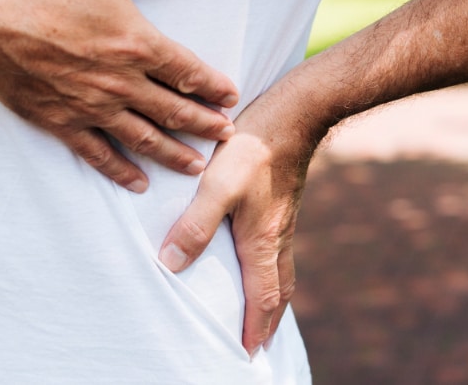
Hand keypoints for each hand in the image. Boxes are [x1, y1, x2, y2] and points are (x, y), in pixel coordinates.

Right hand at [0, 0, 238, 191]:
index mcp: (136, 44)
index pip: (188, 71)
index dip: (214, 86)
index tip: (231, 96)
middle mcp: (120, 82)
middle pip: (174, 110)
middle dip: (205, 124)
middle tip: (227, 135)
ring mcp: (92, 107)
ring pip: (144, 138)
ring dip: (174, 154)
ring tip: (196, 166)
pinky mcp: (63, 122)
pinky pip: (99, 154)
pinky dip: (122, 171)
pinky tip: (139, 183)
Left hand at [158, 81, 322, 356]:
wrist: (295, 113)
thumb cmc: (254, 148)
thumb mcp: (216, 185)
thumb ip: (194, 224)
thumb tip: (172, 264)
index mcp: (262, 241)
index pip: (262, 297)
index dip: (253, 327)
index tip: (247, 353)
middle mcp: (278, 236)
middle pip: (278, 291)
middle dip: (268, 321)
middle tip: (258, 345)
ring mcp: (284, 219)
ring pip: (282, 270)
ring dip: (273, 297)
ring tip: (262, 312)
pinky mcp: (283, 202)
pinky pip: (281, 249)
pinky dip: (273, 269)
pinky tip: (260, 257)